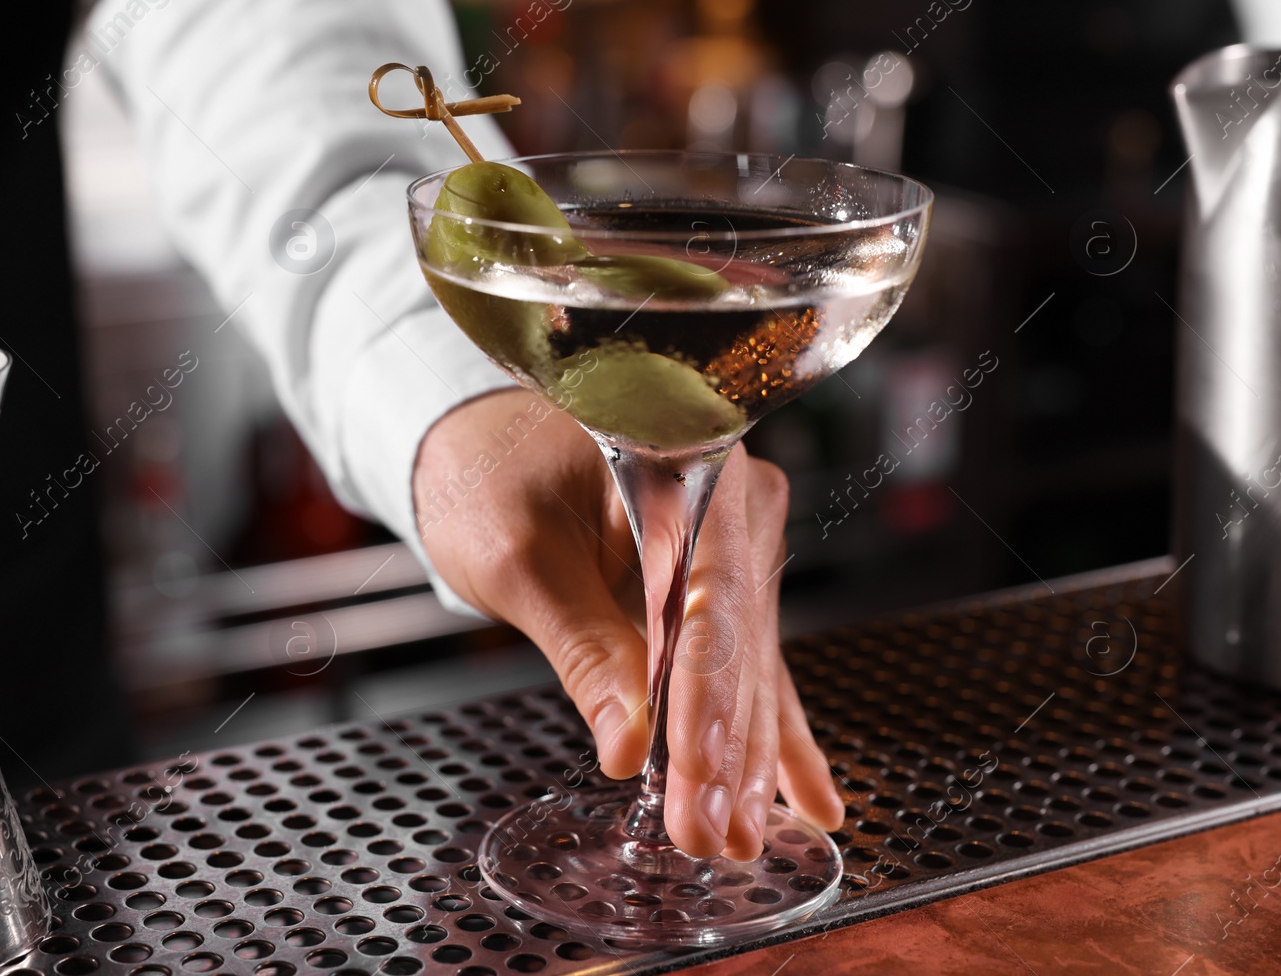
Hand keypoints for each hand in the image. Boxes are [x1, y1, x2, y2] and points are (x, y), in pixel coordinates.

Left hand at [414, 388, 844, 858]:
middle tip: (714, 836)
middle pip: (738, 636)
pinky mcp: (717, 587)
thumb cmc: (487, 472)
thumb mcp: (518, 558)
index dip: (707, 694)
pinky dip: (764, 733)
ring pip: (748, 663)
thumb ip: (582, 646)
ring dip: (743, 756)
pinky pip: (746, 665)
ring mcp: (732, 544)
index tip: (697, 774)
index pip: (710, 591)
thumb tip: (629, 744)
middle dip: (728, 746)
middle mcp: (729, 498)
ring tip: (739, 838)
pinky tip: (803, 798)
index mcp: (685, 459)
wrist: (477, 442)